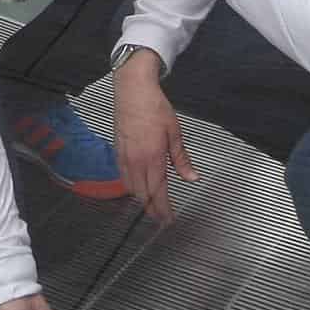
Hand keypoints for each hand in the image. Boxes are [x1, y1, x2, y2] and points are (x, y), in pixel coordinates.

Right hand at [111, 55, 195, 223]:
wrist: (132, 90)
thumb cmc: (153, 107)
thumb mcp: (175, 133)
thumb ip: (182, 159)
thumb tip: (192, 177)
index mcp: (153, 157)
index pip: (158, 192)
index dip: (164, 209)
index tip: (169, 219)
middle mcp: (136, 160)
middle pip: (143, 194)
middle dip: (153, 209)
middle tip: (162, 218)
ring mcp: (124, 156)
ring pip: (131, 187)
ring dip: (141, 200)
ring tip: (151, 207)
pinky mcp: (117, 151)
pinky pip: (123, 176)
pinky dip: (131, 187)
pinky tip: (137, 188)